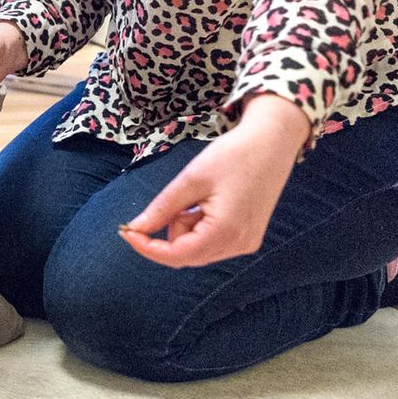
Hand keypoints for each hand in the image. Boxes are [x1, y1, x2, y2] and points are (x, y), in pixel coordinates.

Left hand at [119, 94, 310, 267]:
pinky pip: (212, 242)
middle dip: (170, 231)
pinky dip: (199, 226)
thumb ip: (163, 208)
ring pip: (197, 248)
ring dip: (185, 227)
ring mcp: (246, 243)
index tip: (125, 231)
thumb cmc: (233, 156)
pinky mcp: (248, 237)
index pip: (177, 255)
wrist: (272, 143)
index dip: (148, 247)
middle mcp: (239, 245)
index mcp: (226, 232)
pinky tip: (209, 202)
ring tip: (199, 196)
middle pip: (186, 255)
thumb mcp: (191, 179)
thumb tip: (136, 228)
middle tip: (176, 199)